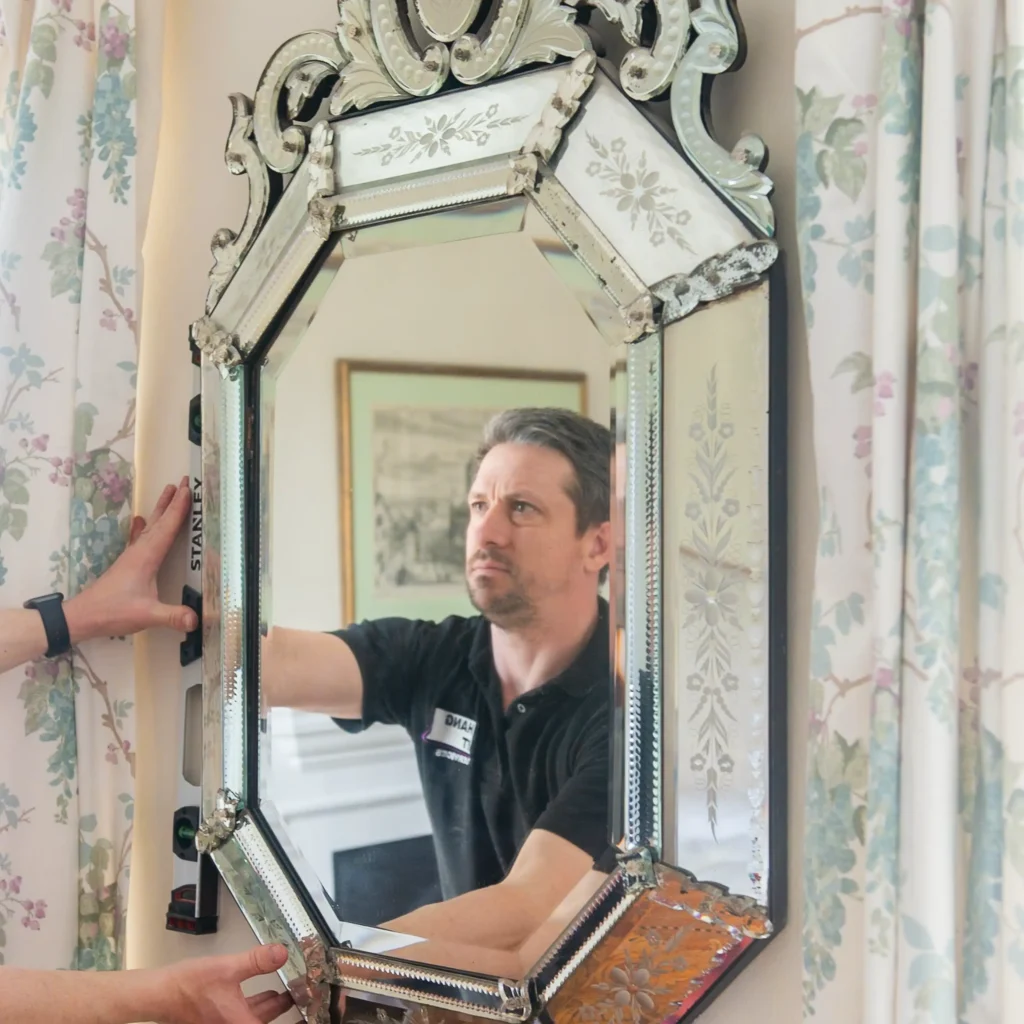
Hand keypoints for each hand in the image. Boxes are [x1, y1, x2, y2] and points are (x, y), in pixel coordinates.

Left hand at [64, 477, 197, 642]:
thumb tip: (196, 619)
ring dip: (161, 509)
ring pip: (151, 526)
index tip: (189, 490)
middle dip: (173, 501)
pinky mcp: (128, 563)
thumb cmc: (113, 612)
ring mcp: (133, 556)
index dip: (179, 509)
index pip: (167, 528)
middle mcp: (140, 551)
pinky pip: (141, 537)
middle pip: (159, 521)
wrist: (83, 616)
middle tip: (185, 482)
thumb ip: (172, 616)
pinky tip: (140, 520)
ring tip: (170, 491)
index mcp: (146, 557)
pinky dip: (144, 526)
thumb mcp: (146, 614)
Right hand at [156, 944, 293, 1023]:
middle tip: (298, 994)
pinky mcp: (217, 1022)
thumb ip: (257, 961)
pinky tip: (260, 992)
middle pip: (264, 1022)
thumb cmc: (189, 986)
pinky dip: (254, 1006)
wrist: (159, 994)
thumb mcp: (228, 968)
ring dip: (269, 1007)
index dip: (291, 1020)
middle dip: (282, 1009)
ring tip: (285, 992)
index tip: (304, 1013)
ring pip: (254, 1019)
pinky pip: (243, 1017)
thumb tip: (282, 953)